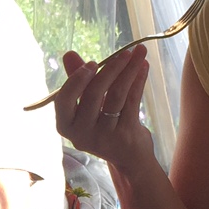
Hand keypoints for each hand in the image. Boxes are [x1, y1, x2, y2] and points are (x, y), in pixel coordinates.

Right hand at [51, 47, 155, 170]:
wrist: (128, 157)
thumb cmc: (103, 125)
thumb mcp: (87, 104)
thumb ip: (77, 80)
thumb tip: (68, 54)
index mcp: (66, 125)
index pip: (64, 100)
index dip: (76, 80)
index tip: (92, 63)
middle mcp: (81, 134)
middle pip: (94, 94)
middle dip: (111, 68)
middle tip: (125, 53)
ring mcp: (104, 136)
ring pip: (116, 95)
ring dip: (129, 70)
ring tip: (139, 52)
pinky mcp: (125, 135)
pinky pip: (131, 102)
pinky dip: (138, 81)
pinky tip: (143, 67)